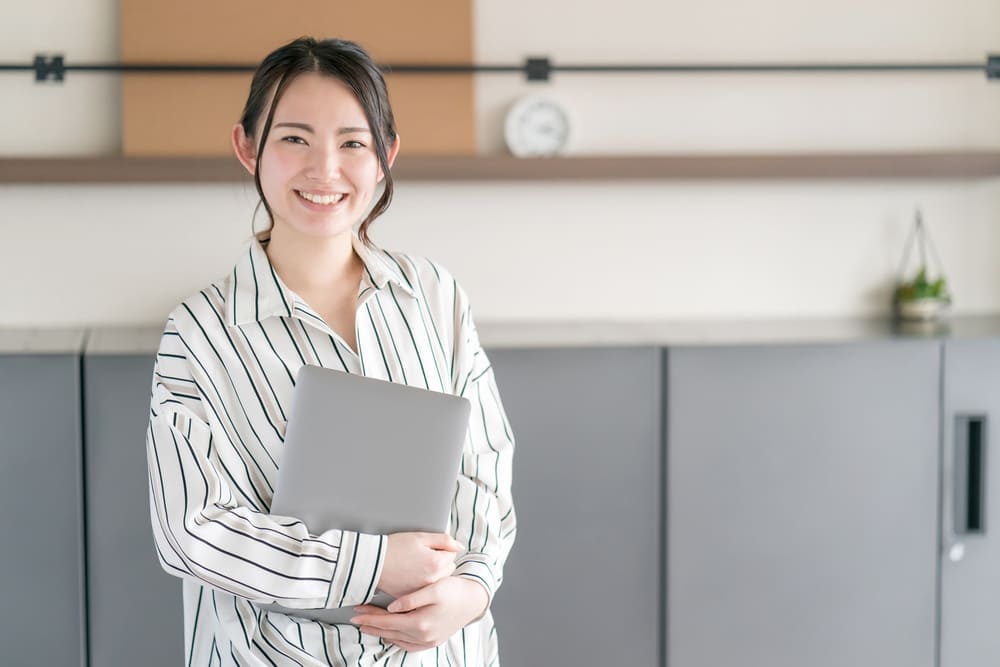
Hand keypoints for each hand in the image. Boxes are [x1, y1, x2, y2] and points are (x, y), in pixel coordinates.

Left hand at [352, 576, 489, 651]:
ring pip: (397, 639)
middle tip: (356, 618)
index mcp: (421, 623)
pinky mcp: (433, 641)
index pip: (388, 622)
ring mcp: (428, 641)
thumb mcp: (434, 588)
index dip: (370, 617)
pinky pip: (409, 645)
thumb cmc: (455, 590)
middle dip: (371, 624)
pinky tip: (390, 635)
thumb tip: (391, 608)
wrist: (474, 600)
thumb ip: (411, 598)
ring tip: (368, 626)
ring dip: (381, 633)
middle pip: (390, 632)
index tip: (356, 612)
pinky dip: (396, 640)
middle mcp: (423, 636)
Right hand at [377, 532, 462, 597]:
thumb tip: (459, 547)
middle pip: (447, 569)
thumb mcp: (420, 537)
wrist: (372, 563)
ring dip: (432, 574)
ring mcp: (423, 591)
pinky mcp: (414, 597)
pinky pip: (425, 590)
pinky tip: (411, 576)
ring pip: (438, 580)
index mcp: (437, 563)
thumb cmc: (394, 547)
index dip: (441, 548)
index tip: (428, 548)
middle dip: (440, 562)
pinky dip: (421, 584)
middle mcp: (433, 580)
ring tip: (416, 566)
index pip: (452, 554)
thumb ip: (444, 540)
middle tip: (422, 556)